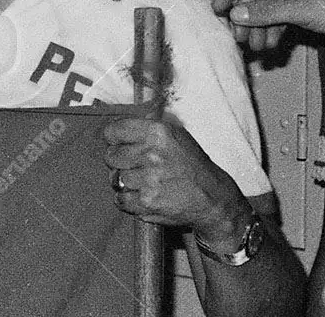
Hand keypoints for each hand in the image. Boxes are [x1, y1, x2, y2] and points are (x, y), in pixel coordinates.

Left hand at [101, 116, 245, 240]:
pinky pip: (120, 199)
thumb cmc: (192, 166)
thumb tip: (121, 122)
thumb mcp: (176, 135)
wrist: (213, 199)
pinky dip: (128, 201)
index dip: (114, 140)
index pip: (112, 131)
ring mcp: (149, 179)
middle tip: (137, 166)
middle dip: (120, 162)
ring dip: (126, 183)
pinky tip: (144, 196)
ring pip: (115, 179)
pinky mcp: (148, 201)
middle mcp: (152, 154)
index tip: (120, 145)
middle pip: (110, 156)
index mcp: (157, 133)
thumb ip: (147, 126)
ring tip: (145, 183)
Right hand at [214, 0, 324, 40]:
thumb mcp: (299, 10)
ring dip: (261, 26)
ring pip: (269, 5)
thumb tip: (234, 15)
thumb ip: (264, 12)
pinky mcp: (306, 1)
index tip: (217, 9)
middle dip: (248, 16)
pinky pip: (282, 12)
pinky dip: (275, 27)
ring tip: (256, 46)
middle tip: (237, 35)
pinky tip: (270, 43)